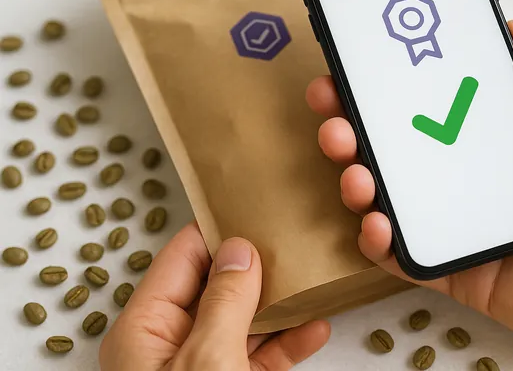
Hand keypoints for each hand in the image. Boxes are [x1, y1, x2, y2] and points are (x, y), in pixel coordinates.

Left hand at [100, 223, 329, 370]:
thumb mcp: (206, 360)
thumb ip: (223, 301)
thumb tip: (239, 251)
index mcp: (146, 329)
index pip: (182, 259)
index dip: (218, 230)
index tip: (254, 206)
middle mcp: (170, 347)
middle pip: (216, 288)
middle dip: (256, 266)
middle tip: (292, 238)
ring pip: (243, 322)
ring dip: (279, 304)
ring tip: (311, 277)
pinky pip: (259, 358)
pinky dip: (288, 344)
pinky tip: (315, 329)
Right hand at [305, 21, 512, 365]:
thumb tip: (511, 27)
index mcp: (503, 141)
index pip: (436, 105)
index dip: (395, 86)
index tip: (362, 65)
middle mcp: (474, 178)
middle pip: (400, 149)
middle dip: (355, 127)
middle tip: (332, 110)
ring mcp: (463, 224)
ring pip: (391, 198)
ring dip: (357, 177)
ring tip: (352, 166)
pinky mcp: (460, 270)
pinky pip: (405, 256)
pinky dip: (378, 240)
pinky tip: (376, 222)